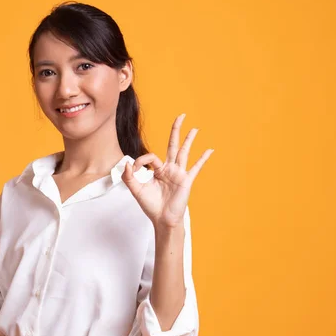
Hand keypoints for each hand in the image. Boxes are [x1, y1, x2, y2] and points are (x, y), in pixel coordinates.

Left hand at [121, 114, 213, 228]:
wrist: (162, 219)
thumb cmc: (151, 206)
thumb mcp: (136, 190)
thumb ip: (129, 177)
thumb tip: (126, 163)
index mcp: (158, 170)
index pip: (150, 156)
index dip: (140, 161)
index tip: (133, 170)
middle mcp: (170, 169)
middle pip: (173, 145)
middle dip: (176, 130)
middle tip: (180, 116)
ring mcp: (179, 173)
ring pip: (184, 152)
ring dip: (189, 139)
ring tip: (195, 128)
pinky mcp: (186, 180)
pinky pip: (195, 167)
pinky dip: (203, 159)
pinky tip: (210, 150)